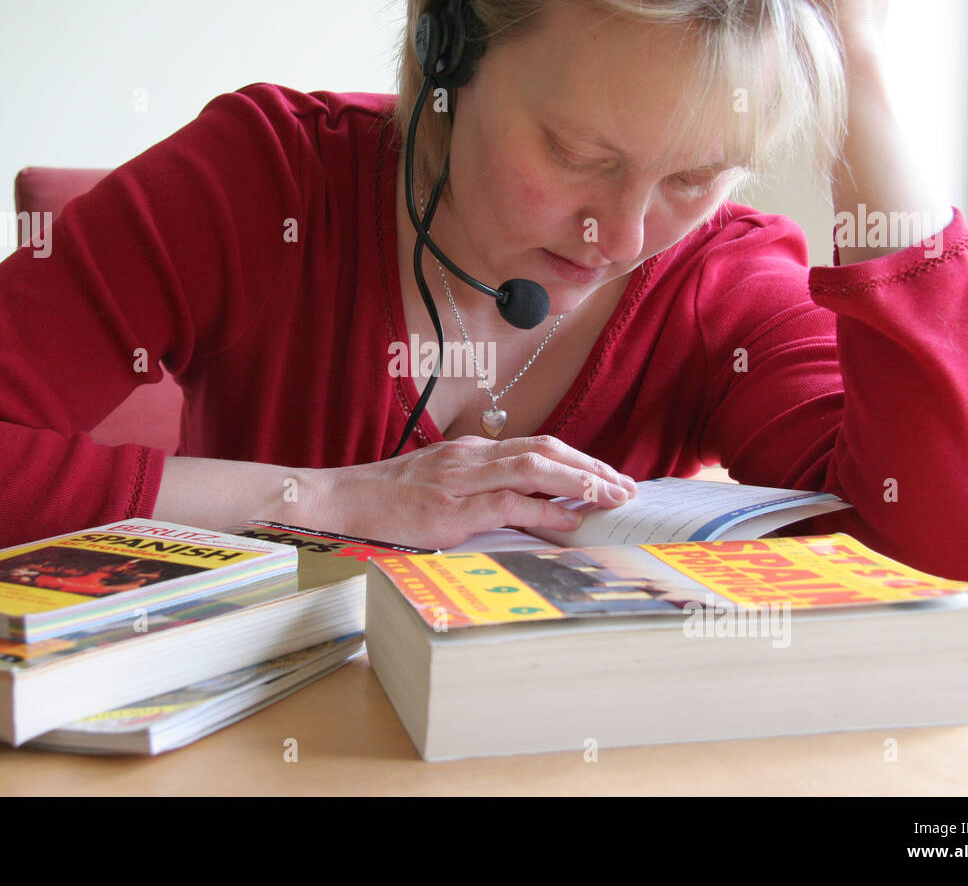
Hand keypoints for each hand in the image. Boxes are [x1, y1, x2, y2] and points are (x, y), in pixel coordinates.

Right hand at [300, 434, 638, 550]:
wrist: (342, 501)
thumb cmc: (390, 498)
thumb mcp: (441, 482)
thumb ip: (481, 487)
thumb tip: (527, 506)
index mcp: (472, 451)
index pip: (538, 446)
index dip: (579, 459)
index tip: (609, 476)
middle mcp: (471, 457)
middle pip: (545, 450)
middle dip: (591, 467)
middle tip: (625, 486)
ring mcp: (461, 481)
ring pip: (534, 469)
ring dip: (579, 483)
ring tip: (610, 498)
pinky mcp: (450, 510)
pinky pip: (507, 504)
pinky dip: (544, 511)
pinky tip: (569, 520)